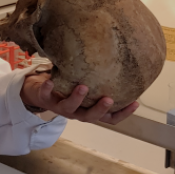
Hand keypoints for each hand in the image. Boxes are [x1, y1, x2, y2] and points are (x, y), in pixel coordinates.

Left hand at [20, 73, 138, 124]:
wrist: (40, 92)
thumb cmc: (68, 87)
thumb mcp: (85, 84)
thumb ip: (97, 79)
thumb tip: (117, 55)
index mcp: (88, 110)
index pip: (109, 118)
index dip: (122, 113)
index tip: (135, 103)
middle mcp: (77, 112)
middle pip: (91, 116)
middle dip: (100, 109)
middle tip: (108, 99)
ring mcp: (61, 107)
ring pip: (70, 108)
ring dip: (77, 98)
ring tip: (83, 87)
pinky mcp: (45, 100)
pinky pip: (46, 95)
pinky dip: (48, 89)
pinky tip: (50, 81)